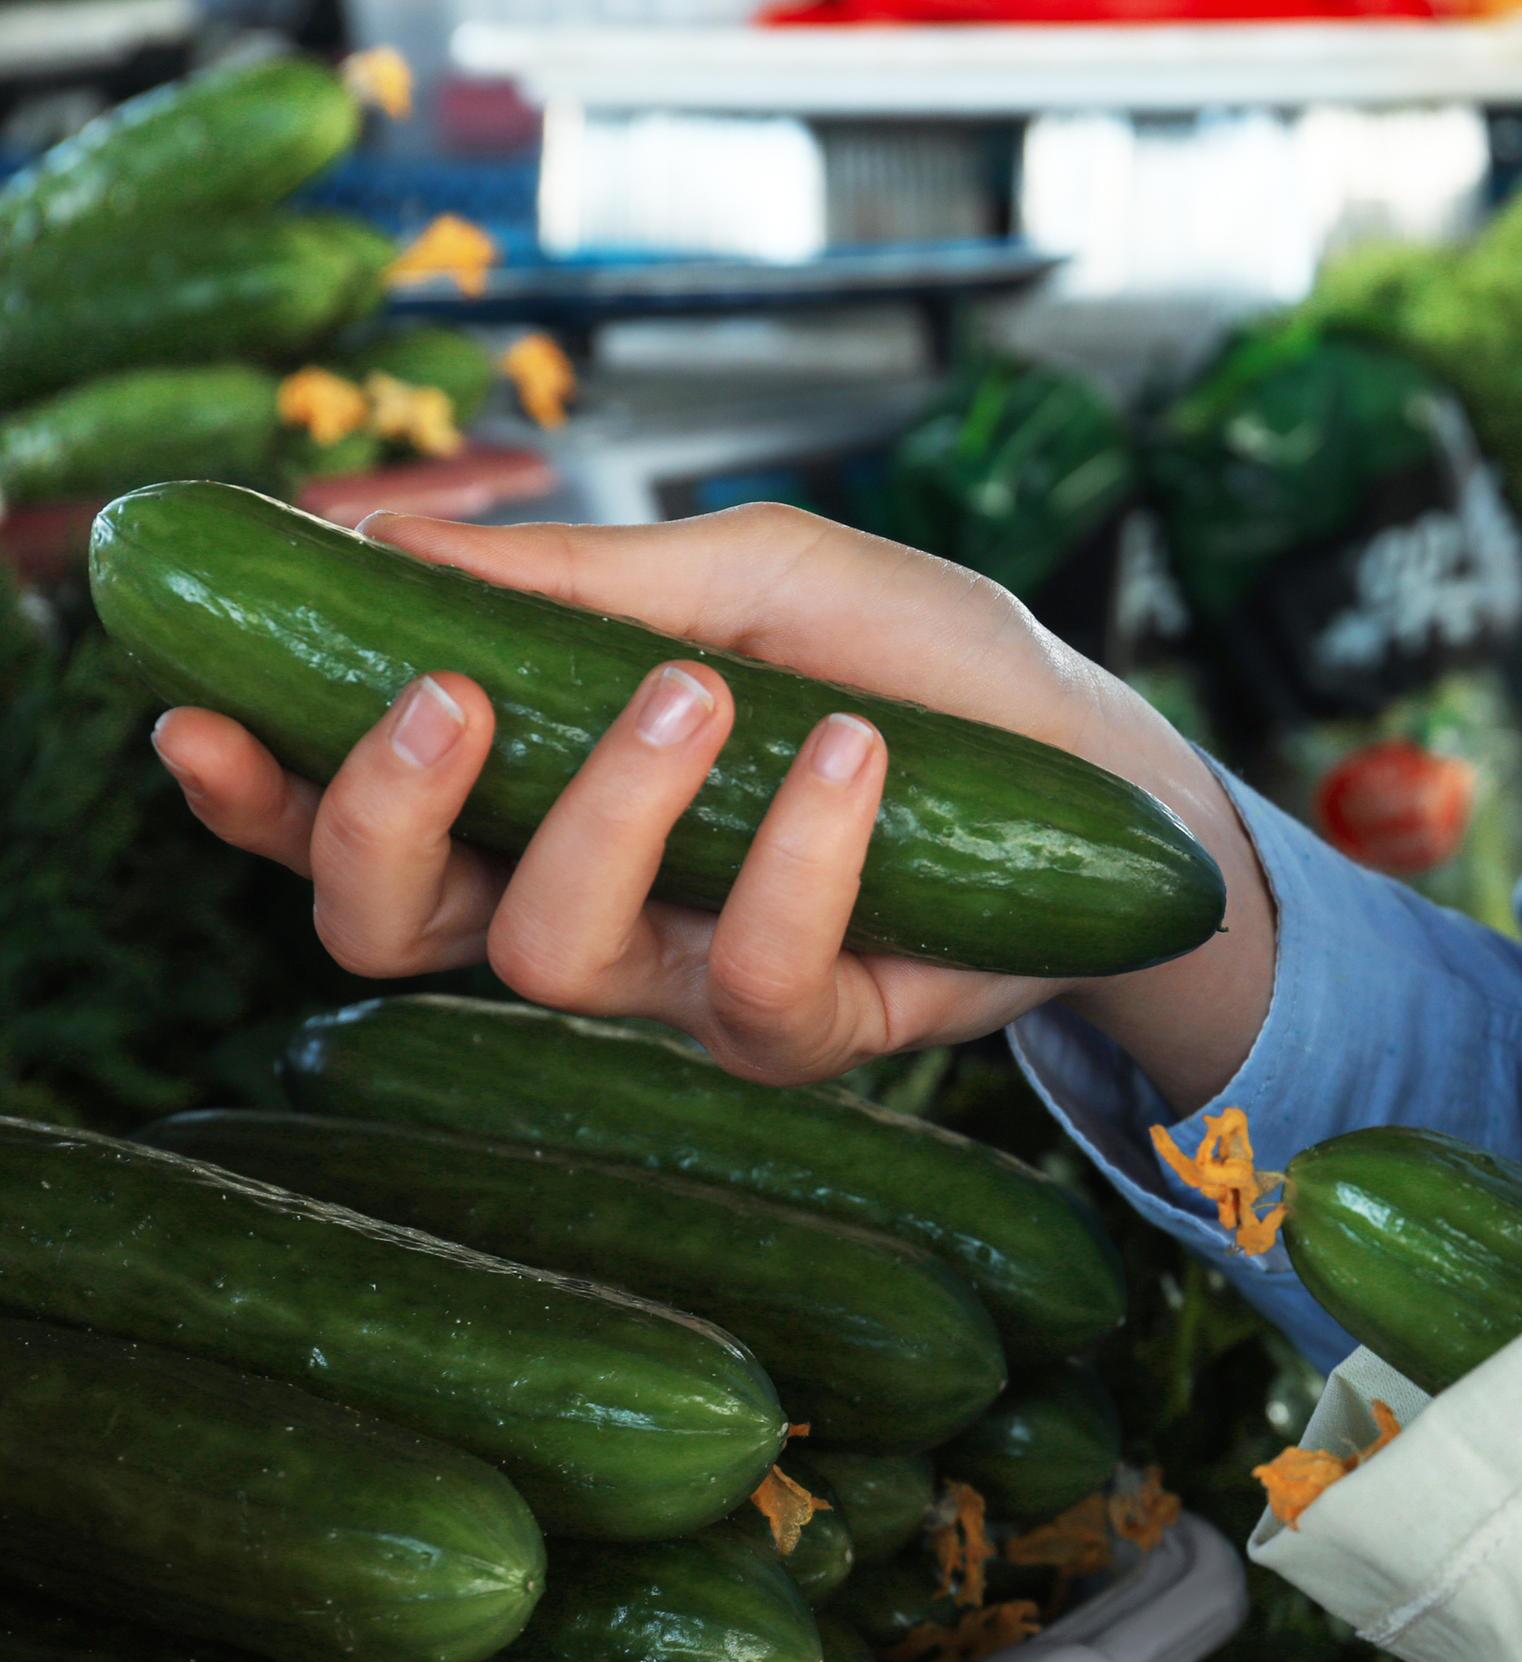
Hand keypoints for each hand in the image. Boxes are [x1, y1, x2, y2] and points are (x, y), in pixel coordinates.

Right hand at [149, 505, 1271, 1107]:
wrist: (1115, 768)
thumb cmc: (932, 666)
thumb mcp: (763, 575)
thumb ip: (588, 583)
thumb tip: (393, 557)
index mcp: (545, 790)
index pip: (354, 820)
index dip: (256, 790)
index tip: (196, 713)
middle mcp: (591, 899)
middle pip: (391, 926)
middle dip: (376, 816)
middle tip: (445, 698)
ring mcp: (689, 980)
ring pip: (545, 957)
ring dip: (604, 808)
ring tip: (705, 692)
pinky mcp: (807, 1033)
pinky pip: (749, 982)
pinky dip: (799, 855)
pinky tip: (857, 752)